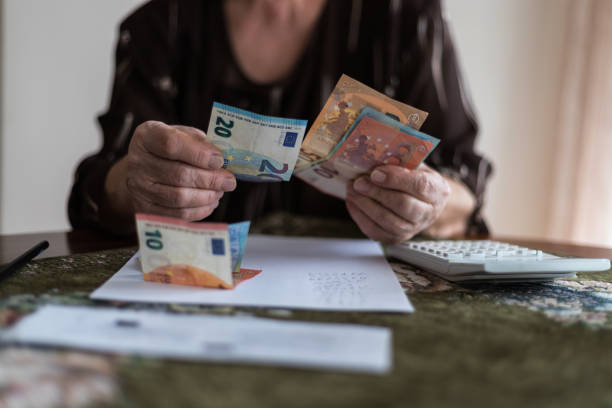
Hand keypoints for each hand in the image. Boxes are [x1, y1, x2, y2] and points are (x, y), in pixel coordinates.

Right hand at [105, 121, 235, 221]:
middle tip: (229, 181)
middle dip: (210, 179)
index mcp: (147, 136)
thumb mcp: (182, 135)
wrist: (142, 171)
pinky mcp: (144, 209)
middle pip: (179, 174)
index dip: (199, 154)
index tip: (220, 160)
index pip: (171, 144)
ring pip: (179, 198)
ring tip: (220, 191)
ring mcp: (138, 188)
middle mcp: (137, 161)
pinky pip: (177, 215)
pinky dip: (199, 210)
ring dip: (207, 196)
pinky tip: (211, 202)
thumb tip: (221, 159)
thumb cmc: (169, 150)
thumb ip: (199, 142)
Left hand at [346, 164, 449, 243]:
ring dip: (365, 205)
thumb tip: (374, 157)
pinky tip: (353, 203)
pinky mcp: (396, 238)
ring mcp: (413, 228)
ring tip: (351, 191)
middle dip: (377, 193)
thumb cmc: (415, 178)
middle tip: (358, 183)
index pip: (419, 186)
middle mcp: (428, 213)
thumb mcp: (414, 165)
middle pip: (403, 205)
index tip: (375, 173)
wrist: (421, 202)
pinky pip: (376, 231)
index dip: (395, 179)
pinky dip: (360, 217)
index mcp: (437, 190)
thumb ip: (399, 161)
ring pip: (388, 221)